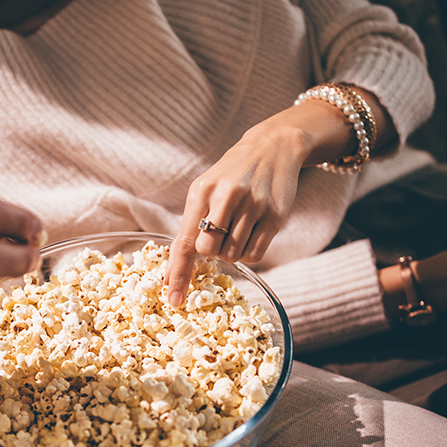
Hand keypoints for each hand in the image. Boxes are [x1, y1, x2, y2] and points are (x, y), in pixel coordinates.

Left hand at [165, 120, 303, 306]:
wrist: (273, 147)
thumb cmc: (230, 176)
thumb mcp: (204, 192)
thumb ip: (188, 228)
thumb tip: (171, 273)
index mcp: (202, 191)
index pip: (186, 241)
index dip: (178, 273)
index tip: (173, 299)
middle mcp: (228, 197)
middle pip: (209, 252)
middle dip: (211, 251)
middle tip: (220, 233)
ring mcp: (254, 206)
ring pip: (233, 256)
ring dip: (231, 251)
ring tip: (237, 226)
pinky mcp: (275, 216)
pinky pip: (255, 254)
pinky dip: (248, 252)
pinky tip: (250, 232)